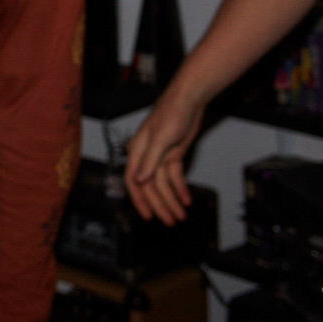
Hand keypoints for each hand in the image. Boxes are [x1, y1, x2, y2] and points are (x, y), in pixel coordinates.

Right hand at [125, 80, 208, 223]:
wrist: (189, 100)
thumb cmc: (171, 113)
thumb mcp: (162, 138)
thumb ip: (150, 160)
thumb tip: (139, 181)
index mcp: (138, 151)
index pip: (133, 180)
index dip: (139, 199)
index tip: (147, 216)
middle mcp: (147, 156)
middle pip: (151, 186)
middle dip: (161, 204)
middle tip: (170, 221)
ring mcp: (160, 156)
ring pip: (164, 184)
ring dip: (172, 200)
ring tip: (181, 215)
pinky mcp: (173, 154)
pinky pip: (175, 176)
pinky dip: (180, 188)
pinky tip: (186, 199)